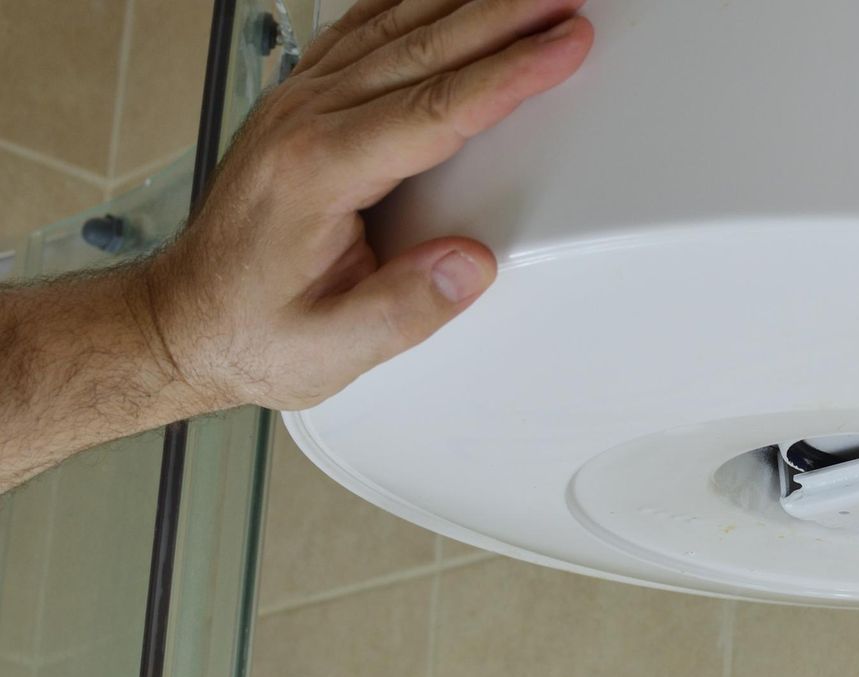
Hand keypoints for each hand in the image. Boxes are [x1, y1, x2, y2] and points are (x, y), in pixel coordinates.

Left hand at [145, 0, 593, 414]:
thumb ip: (406, 307)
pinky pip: (363, 32)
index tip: (563, 45)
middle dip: (506, 14)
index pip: (436, 107)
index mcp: (318, 171)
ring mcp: (298, 104)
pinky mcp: (299, 105)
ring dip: (469, 2)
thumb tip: (471, 264)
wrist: (183, 323)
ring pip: (396, 27)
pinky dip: (411, 4)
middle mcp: (304, 120)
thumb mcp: (333, 347)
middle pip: (424, 47)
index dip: (509, 73)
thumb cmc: (251, 333)